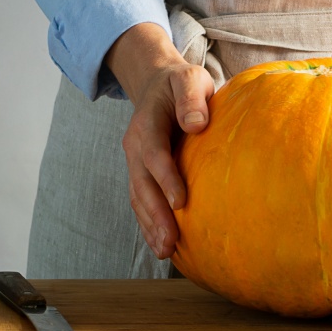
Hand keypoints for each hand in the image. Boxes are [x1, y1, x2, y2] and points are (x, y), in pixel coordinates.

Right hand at [107, 23, 214, 258]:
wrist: (159, 84)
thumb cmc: (180, 83)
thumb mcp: (189, 79)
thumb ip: (192, 98)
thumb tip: (196, 124)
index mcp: (147, 124)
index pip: (154, 154)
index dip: (166, 178)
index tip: (181, 202)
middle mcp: (135, 146)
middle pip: (142, 184)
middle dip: (155, 214)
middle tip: (170, 241)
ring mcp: (135, 162)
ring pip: (138, 198)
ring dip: (149, 226)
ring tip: (165, 251)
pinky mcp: (141, 173)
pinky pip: (140, 201)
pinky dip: (148, 223)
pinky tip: (161, 245)